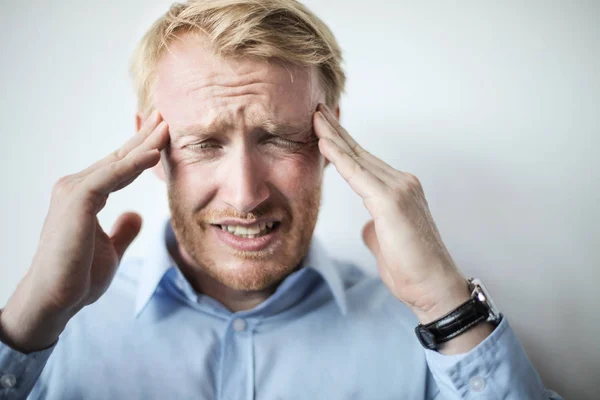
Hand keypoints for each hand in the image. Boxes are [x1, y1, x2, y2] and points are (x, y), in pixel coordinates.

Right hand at [0, 111, 168, 352]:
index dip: (140, 149)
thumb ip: (122, 230)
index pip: (118, 167)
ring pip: (116, 162)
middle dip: (144, 136)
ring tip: (166, 126)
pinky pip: (111, 177)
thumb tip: (136, 214)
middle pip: (118, 158)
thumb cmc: (78, 277)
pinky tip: (153, 153)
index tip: (163, 133)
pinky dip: (133, 165)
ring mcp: (74, 191)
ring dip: (143, 144)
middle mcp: (77, 187)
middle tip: (165, 115)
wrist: (55, 301)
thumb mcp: (110, 250)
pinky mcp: (76, 200)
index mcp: (85, 196)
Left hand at [313, 104, 470, 323]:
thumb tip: (367, 225)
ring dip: (334, 136)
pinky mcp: (392, 200)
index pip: (364, 162)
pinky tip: (323, 142)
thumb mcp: (385, 242)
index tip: (324, 129)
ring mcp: (399, 188)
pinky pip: (357, 174)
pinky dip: (339, 157)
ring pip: (358, 158)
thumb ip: (375, 226)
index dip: (343, 144)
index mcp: (399, 190)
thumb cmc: (411, 269)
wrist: (433, 287)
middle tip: (317, 110)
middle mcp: (401, 182)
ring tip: (315, 117)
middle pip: (360, 153)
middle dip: (336, 131)